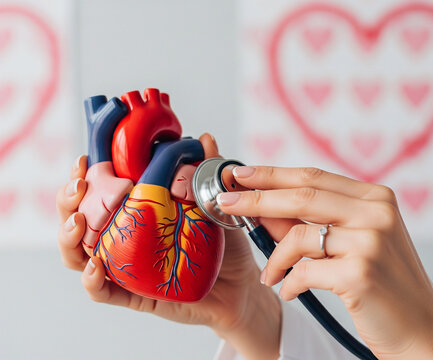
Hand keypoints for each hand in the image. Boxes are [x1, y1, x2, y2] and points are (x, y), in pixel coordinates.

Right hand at [56, 134, 280, 359]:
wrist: (240, 282)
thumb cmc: (222, 240)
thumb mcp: (215, 202)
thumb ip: (207, 170)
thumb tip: (204, 138)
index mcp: (135, 211)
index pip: (96, 191)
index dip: (83, 174)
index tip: (84, 159)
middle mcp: (122, 237)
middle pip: (78, 219)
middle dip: (68, 200)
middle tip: (79, 186)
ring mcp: (125, 266)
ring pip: (78, 255)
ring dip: (69, 237)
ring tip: (78, 221)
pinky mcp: (134, 294)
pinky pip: (103, 292)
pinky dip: (91, 281)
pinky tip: (95, 267)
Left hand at [218, 166, 432, 359]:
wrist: (423, 331)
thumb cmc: (386, 286)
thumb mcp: (355, 244)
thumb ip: (313, 224)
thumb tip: (262, 207)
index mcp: (376, 198)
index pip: (314, 176)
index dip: (272, 174)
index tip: (238, 174)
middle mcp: (376, 213)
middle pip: (302, 195)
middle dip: (256, 198)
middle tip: (224, 202)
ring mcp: (371, 242)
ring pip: (299, 236)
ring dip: (275, 258)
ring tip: (270, 275)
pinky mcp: (361, 273)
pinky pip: (304, 271)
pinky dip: (291, 283)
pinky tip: (291, 292)